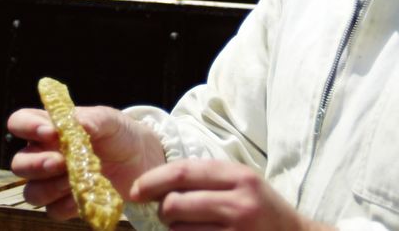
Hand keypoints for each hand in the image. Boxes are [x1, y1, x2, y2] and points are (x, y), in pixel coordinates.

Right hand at [8, 105, 165, 220]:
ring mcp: (53, 182)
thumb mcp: (110, 120)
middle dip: (36, 164)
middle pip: (19, 164)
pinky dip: (65, 206)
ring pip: (31, 192)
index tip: (50, 133)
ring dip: (49, 188)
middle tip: (61, 162)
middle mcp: (45, 155)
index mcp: (49, 128)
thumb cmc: (120, 134)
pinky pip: (53, 211)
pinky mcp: (67, 203)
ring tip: (73, 180)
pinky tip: (81, 198)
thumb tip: (73, 122)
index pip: (20, 123)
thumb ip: (91, 119)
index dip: (26, 127)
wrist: (143, 161)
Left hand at [130, 159, 331, 230]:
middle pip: (175, 204)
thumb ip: (207, 178)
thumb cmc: (263, 209)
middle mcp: (240, 204)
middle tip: (166, 213)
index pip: (183, 172)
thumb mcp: (243, 182)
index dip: (153, 180)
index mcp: (240, 177)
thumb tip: (156, 183)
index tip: (135, 189)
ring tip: (188, 228)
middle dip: (162, 210)